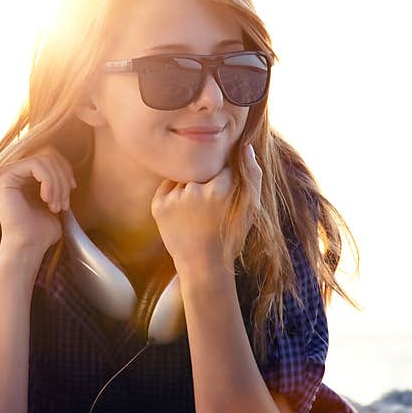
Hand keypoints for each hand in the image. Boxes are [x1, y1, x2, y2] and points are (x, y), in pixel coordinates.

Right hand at [0, 145, 77, 254]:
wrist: (28, 247)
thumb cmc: (41, 231)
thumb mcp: (55, 200)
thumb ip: (57, 183)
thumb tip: (67, 170)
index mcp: (24, 176)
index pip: (50, 157)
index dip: (66, 170)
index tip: (73, 189)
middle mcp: (13, 172)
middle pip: (49, 156)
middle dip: (63, 179)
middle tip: (64, 204)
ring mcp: (7, 173)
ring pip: (44, 160)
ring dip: (58, 184)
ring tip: (57, 206)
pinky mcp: (4, 178)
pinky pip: (36, 165)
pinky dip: (49, 182)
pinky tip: (48, 200)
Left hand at [151, 144, 262, 271]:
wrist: (203, 265)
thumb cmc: (231, 235)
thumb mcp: (251, 208)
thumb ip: (252, 175)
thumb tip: (245, 147)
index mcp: (221, 190)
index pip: (223, 166)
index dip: (225, 179)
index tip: (225, 195)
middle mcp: (195, 190)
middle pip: (201, 170)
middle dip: (206, 182)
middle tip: (209, 207)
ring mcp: (175, 198)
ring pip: (184, 177)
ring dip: (190, 187)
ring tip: (196, 212)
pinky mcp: (159, 205)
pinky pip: (168, 186)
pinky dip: (175, 195)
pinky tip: (183, 214)